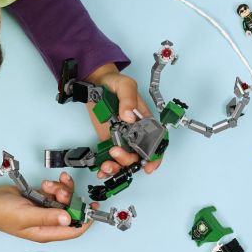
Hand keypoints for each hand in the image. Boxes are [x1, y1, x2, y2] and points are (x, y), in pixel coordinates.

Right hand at [0, 176, 88, 242]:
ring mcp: (45, 210)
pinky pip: (56, 192)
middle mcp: (47, 223)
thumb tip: (67, 219)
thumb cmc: (0, 214)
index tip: (92, 209)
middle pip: (71, 212)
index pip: (73, 230)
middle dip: (69, 199)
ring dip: (60, 190)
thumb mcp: (25, 216)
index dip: (85, 221)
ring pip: (64, 199)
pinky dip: (54, 186)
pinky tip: (45, 184)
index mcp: (45, 232)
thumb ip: (47, 218)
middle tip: (60, 191)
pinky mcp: (41, 199)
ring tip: (48, 186)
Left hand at [85, 62, 160, 178]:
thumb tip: (129, 116)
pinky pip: (110, 157)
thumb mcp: (125, 85)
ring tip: (107, 165)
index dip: (155, 156)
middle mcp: (134, 132)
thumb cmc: (115, 82)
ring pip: (124, 159)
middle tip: (116, 152)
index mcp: (144, 120)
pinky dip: (107, 166)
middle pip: (138, 155)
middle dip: (128, 159)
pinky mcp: (108, 140)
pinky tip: (102, 169)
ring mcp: (121, 137)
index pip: (156, 141)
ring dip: (117, 166)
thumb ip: (128, 99)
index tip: (149, 165)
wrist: (96, 82)